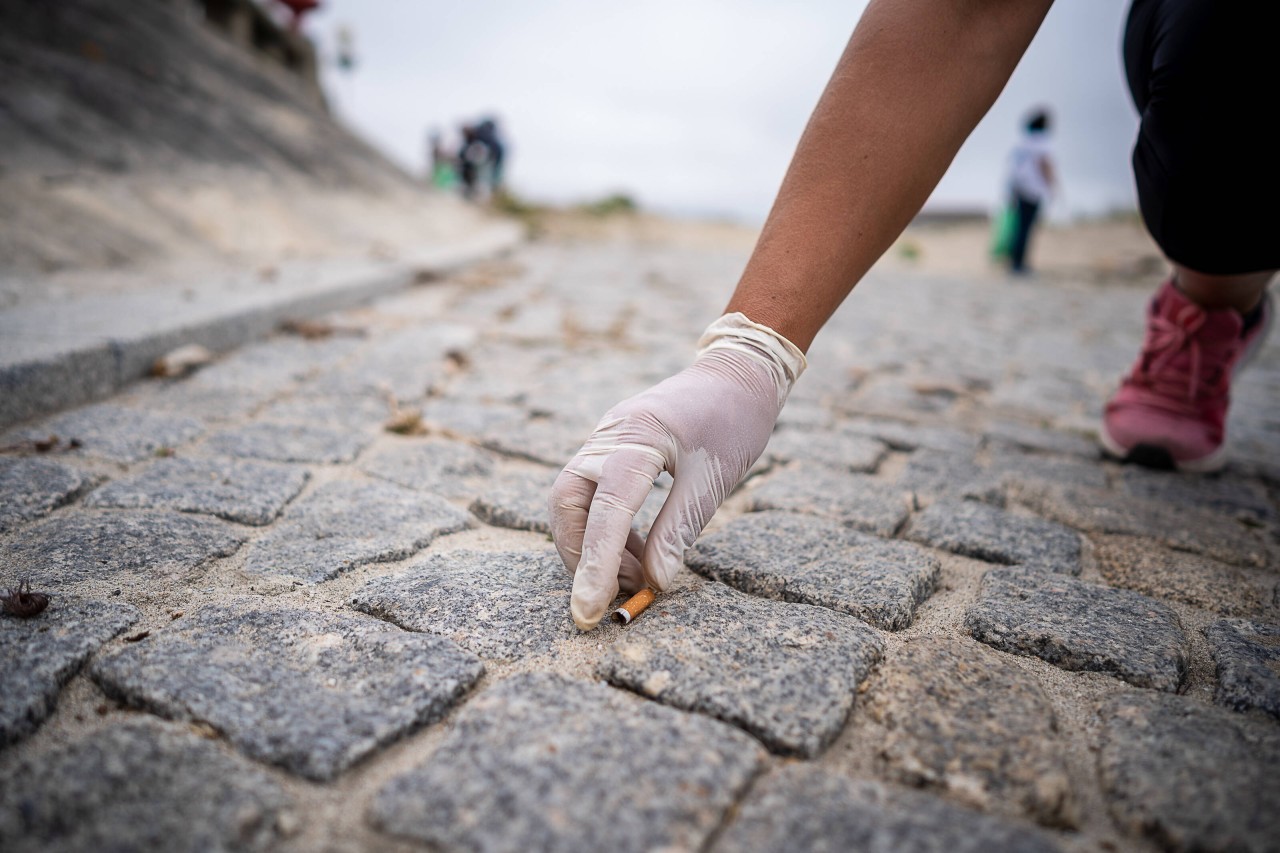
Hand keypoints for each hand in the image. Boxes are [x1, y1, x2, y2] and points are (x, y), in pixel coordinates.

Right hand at [549, 313, 805, 629]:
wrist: (738, 371)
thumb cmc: (732, 421)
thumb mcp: (712, 480)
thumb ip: (678, 531)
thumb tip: (655, 583)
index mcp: (637, 440)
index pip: (606, 512)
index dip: (595, 565)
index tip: (589, 611)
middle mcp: (608, 437)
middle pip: (568, 505)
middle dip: (582, 555)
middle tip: (616, 593)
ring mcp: (605, 440)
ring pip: (574, 502)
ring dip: (595, 545)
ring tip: (638, 574)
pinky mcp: (611, 447)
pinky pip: (593, 495)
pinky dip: (609, 529)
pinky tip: (641, 552)